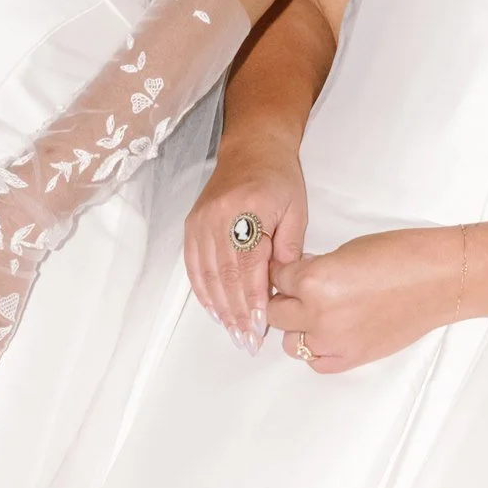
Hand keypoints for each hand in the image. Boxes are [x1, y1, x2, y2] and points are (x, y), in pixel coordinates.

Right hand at [185, 131, 306, 351]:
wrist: (252, 147)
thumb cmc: (279, 178)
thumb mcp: (296, 210)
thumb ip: (288, 249)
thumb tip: (280, 288)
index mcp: (247, 210)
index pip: (248, 265)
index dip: (251, 299)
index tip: (258, 327)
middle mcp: (218, 217)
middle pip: (224, 275)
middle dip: (236, 312)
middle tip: (246, 340)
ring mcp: (200, 222)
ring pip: (207, 275)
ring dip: (219, 308)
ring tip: (232, 332)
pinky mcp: (191, 226)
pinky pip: (194, 266)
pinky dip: (203, 291)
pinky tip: (214, 311)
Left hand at [268, 227, 463, 374]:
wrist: (441, 280)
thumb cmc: (402, 257)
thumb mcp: (346, 251)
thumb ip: (316, 269)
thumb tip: (298, 279)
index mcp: (315, 280)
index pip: (277, 279)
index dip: (284, 274)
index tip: (291, 274)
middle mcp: (318, 315)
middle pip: (276, 313)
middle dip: (285, 301)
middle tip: (301, 293)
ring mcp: (333, 341)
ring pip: (290, 342)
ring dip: (298, 328)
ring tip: (319, 314)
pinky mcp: (350, 358)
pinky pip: (315, 361)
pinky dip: (317, 349)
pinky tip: (330, 334)